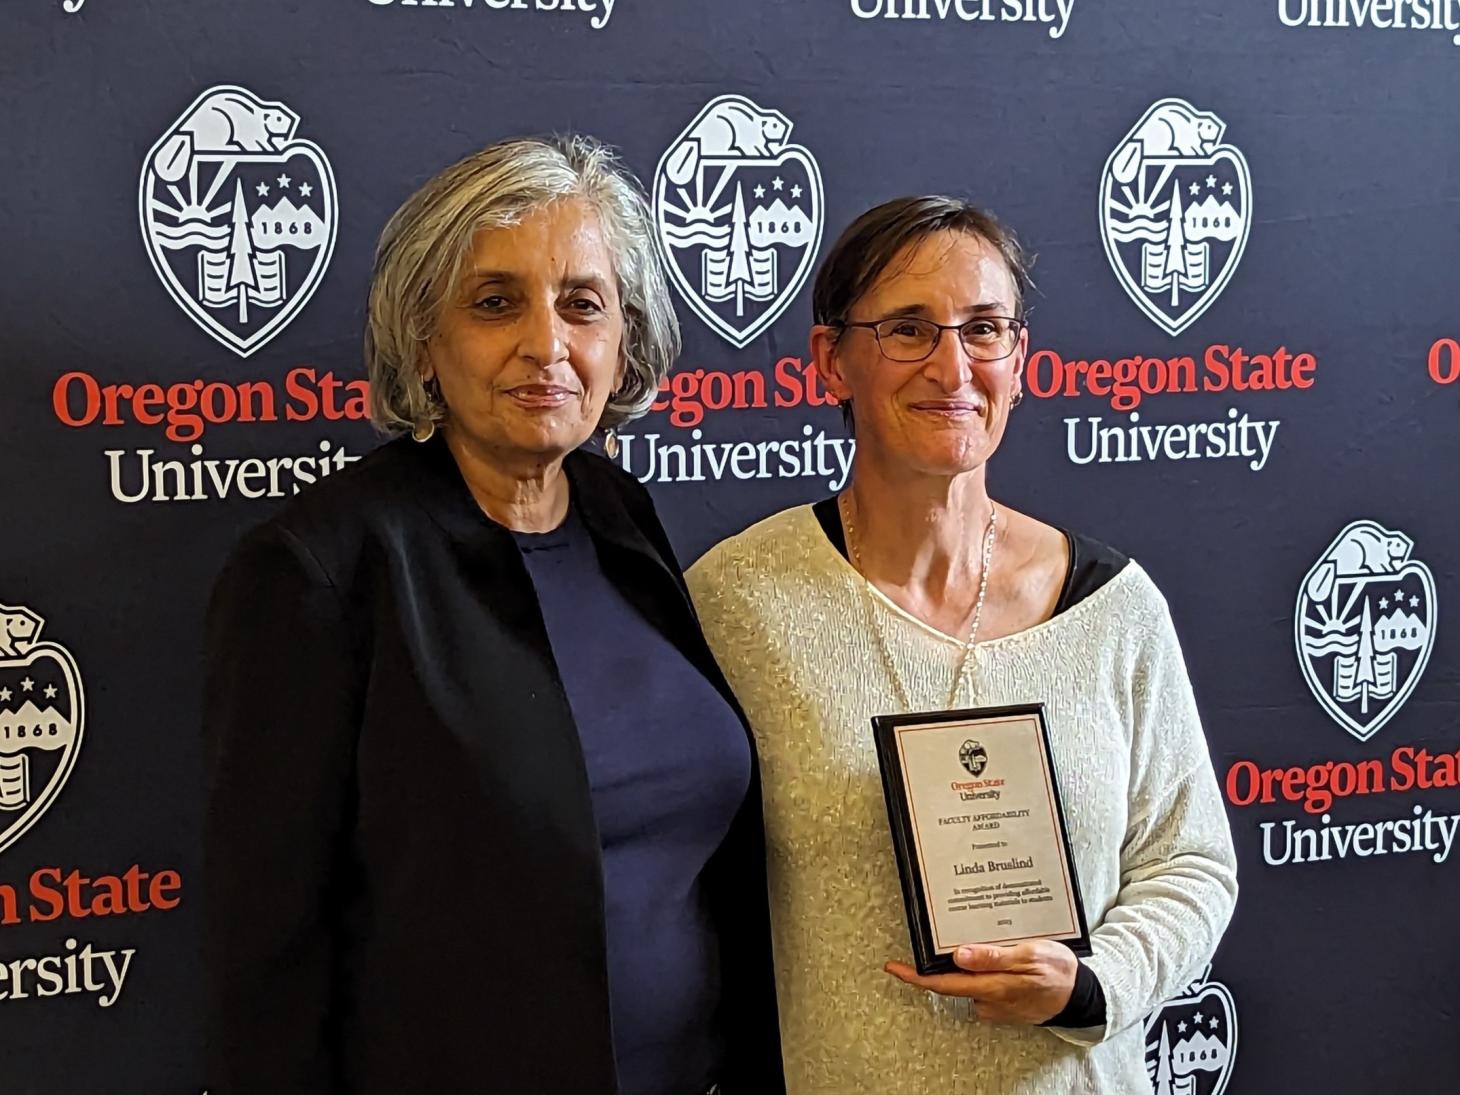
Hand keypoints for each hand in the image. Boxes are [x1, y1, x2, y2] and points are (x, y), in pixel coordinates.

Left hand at [884, 940, 1077, 1024]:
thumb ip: (993, 957)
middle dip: (941, 962)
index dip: (916, 977)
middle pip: (952, 981)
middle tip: (939, 938)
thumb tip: (959, 955)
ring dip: (971, 963)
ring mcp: (995, 1005)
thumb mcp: (1030, 955)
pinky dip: (985, 970)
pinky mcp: (1003, 1003)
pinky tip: (999, 957)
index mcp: (993, 987)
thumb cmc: (1058, 972)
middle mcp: (989, 1000)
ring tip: (988, 941)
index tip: (893, 967)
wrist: (1082, 995)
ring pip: (970, 980)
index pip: (943, 984)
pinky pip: (984, 984)